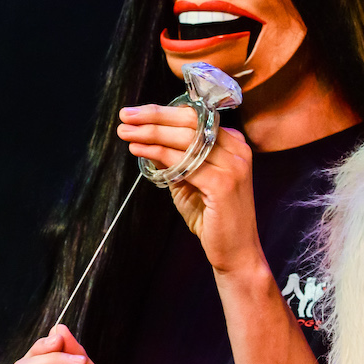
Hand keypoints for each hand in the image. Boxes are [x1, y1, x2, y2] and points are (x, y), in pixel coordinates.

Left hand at [117, 106, 265, 276]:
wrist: (235, 252)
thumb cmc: (213, 217)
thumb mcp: (188, 181)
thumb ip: (174, 159)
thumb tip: (145, 138)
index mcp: (233, 144)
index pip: (196, 116)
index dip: (162, 111)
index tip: (135, 112)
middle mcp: (238, 149)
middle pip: (191, 121)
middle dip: (153, 116)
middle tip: (126, 115)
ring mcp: (233, 165)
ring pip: (186, 139)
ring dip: (151, 132)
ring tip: (126, 132)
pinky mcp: (224, 184)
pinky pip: (185, 162)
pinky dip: (159, 153)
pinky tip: (139, 150)